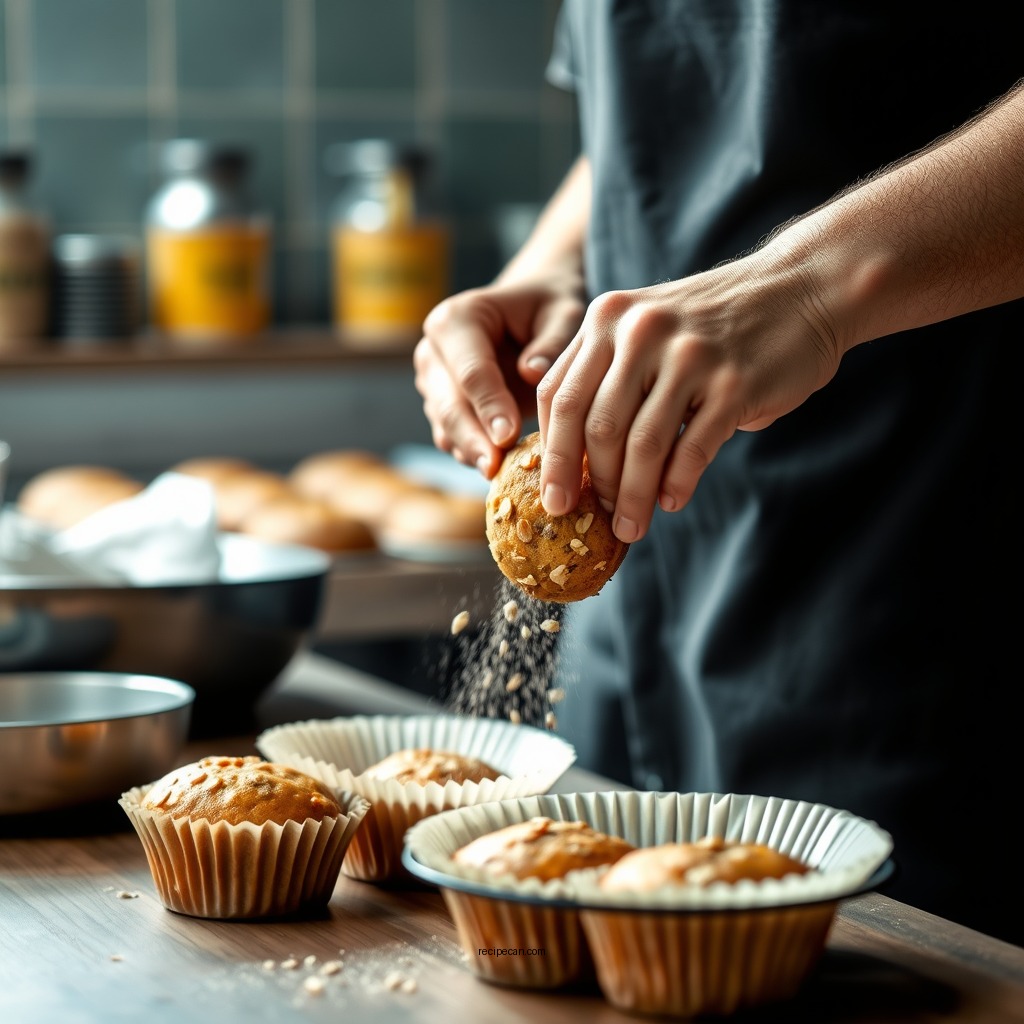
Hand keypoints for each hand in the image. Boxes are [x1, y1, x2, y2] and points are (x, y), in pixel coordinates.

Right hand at [414, 279, 585, 475]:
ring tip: (500, 477)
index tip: (508, 435)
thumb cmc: (548, 308)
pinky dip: (474, 456)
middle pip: (449, 405)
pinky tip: (500, 471)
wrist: (530, 313)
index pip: (471, 370)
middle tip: (496, 469)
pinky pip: (453, 439)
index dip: (489, 405)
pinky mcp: (441, 409)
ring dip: (472, 453)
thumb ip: (552, 340)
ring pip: (446, 427)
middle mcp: (433, 352)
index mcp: (456, 319)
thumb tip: (532, 373)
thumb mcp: (562, 312)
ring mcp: (433, 383)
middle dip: (473, 440)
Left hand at [536, 250, 843, 540]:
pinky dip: (677, 483)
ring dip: (632, 497)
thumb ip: (611, 378)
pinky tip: (671, 502)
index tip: (552, 498)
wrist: (802, 286)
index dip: (551, 455)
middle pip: (595, 425)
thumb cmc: (716, 324)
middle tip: (587, 520)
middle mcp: (640, 331)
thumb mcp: (649, 329)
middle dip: (590, 484)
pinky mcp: (734, 382)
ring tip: (630, 527)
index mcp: (607, 318)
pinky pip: (693, 448)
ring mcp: (688, 356)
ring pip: (641, 444)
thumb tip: (581, 465)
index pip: (558, 396)